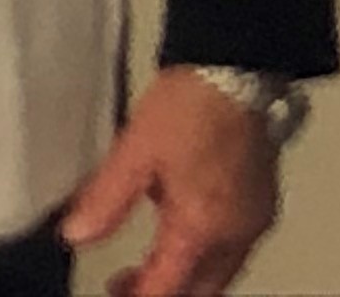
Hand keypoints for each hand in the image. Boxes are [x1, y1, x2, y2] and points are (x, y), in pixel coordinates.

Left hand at [60, 66, 280, 296]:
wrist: (237, 65)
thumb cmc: (193, 103)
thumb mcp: (137, 149)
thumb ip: (106, 198)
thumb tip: (76, 234)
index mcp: (202, 228)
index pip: (167, 289)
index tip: (114, 293)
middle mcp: (235, 234)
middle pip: (200, 291)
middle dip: (164, 292)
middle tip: (127, 285)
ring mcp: (254, 219)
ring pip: (220, 273)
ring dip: (187, 276)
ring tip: (151, 259)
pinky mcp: (263, 200)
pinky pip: (234, 247)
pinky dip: (206, 252)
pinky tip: (184, 226)